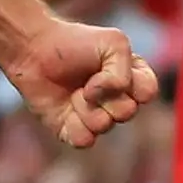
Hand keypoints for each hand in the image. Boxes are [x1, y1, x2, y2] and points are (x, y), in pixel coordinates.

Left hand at [2, 18, 157, 149]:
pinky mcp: (73, 131)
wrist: (34, 49)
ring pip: (104, 125)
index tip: (110, 64)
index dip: (130, 82)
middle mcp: (118, 101)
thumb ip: (123, 71)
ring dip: (85, 106)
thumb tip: (103, 96)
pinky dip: (73, 123)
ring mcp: (97, 117)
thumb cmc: (75, 42)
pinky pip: (84, 140)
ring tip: (73, 90)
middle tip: (87, 79)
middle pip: (126, 112)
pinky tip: (64, 107)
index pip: (148, 93)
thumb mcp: (113, 43)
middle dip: (105, 94)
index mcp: (133, 79)